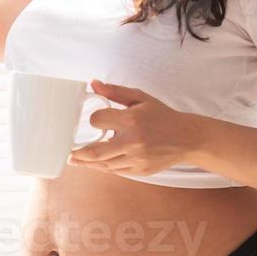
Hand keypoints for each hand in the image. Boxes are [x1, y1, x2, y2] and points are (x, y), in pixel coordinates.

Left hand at [66, 79, 197, 176]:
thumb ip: (115, 91)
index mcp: (131, 120)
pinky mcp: (141, 171)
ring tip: (77, 160)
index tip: (95, 120)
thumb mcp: (140, 98)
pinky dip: (104, 167)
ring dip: (88, 163)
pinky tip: (97, 164)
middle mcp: (133, 141)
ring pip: (104, 165)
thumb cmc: (162, 116)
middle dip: (78, 153)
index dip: (94, 119)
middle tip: (69, 153)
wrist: (187, 138)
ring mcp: (137, 159)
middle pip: (95, 151)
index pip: (98, 121)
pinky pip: (116, 171)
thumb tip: (93, 84)